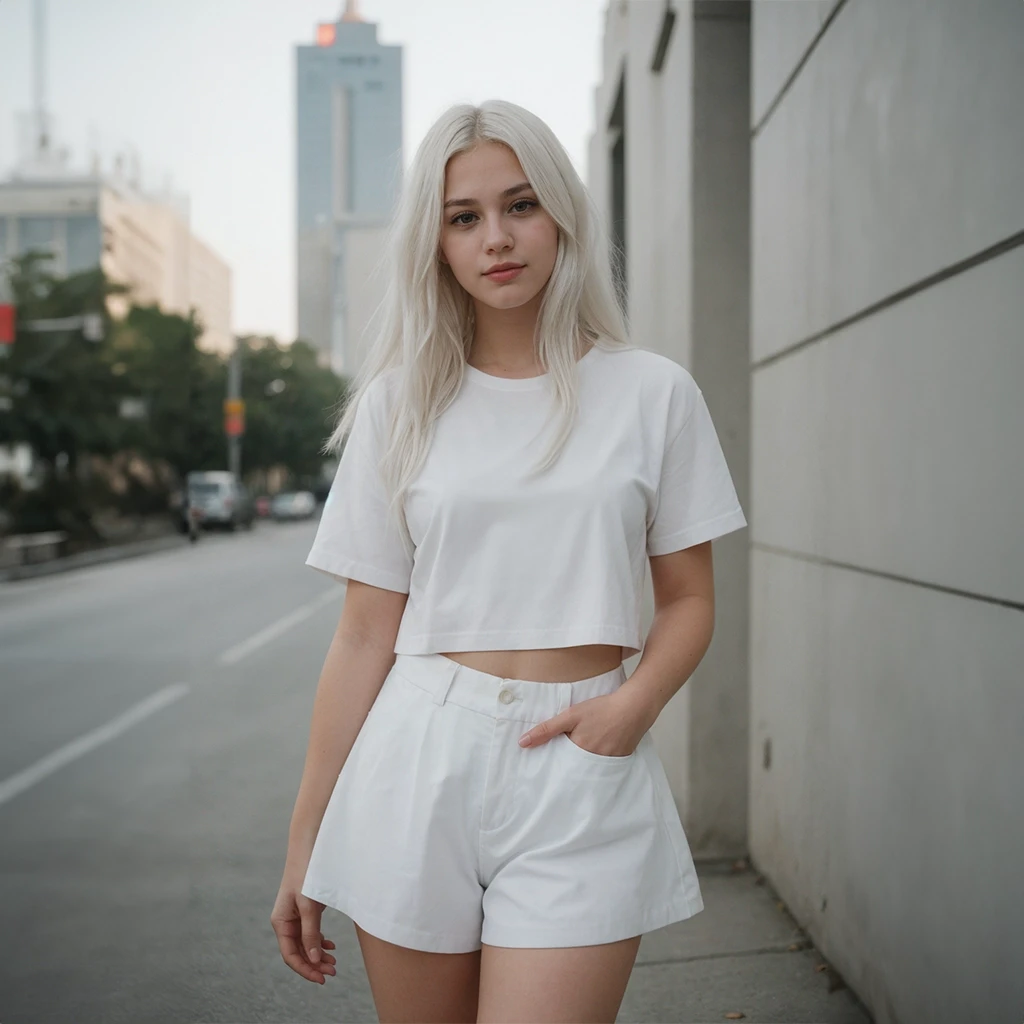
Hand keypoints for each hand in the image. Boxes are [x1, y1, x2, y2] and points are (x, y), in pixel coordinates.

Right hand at [271, 880, 337, 984]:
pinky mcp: (306, 910)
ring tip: (334, 963)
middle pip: (299, 951)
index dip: (305, 969)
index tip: (321, 978)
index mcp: (281, 923)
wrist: (310, 848)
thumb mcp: (309, 906)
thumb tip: (313, 960)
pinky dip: (320, 941)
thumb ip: (311, 933)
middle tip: (333, 972)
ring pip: (306, 943)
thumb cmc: (306, 875)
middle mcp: (286, 922)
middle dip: (314, 964)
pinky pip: (311, 932)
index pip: (290, 955)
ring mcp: (295, 916)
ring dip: (318, 954)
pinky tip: (330, 946)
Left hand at [518, 687, 652, 757]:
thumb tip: (523, 743)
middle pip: (575, 770)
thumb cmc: (602, 709)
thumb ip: (547, 729)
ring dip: (582, 766)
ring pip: (589, 769)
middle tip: (559, 766)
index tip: (543, 770)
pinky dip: (598, 762)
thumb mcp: (570, 715)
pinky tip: (598, 751)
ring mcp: (608, 763)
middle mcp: (593, 763)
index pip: (560, 766)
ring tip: (578, 759)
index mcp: (578, 753)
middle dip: (567, 769)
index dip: (553, 766)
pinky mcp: (619, 760)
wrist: (634, 707)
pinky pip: (604, 766)